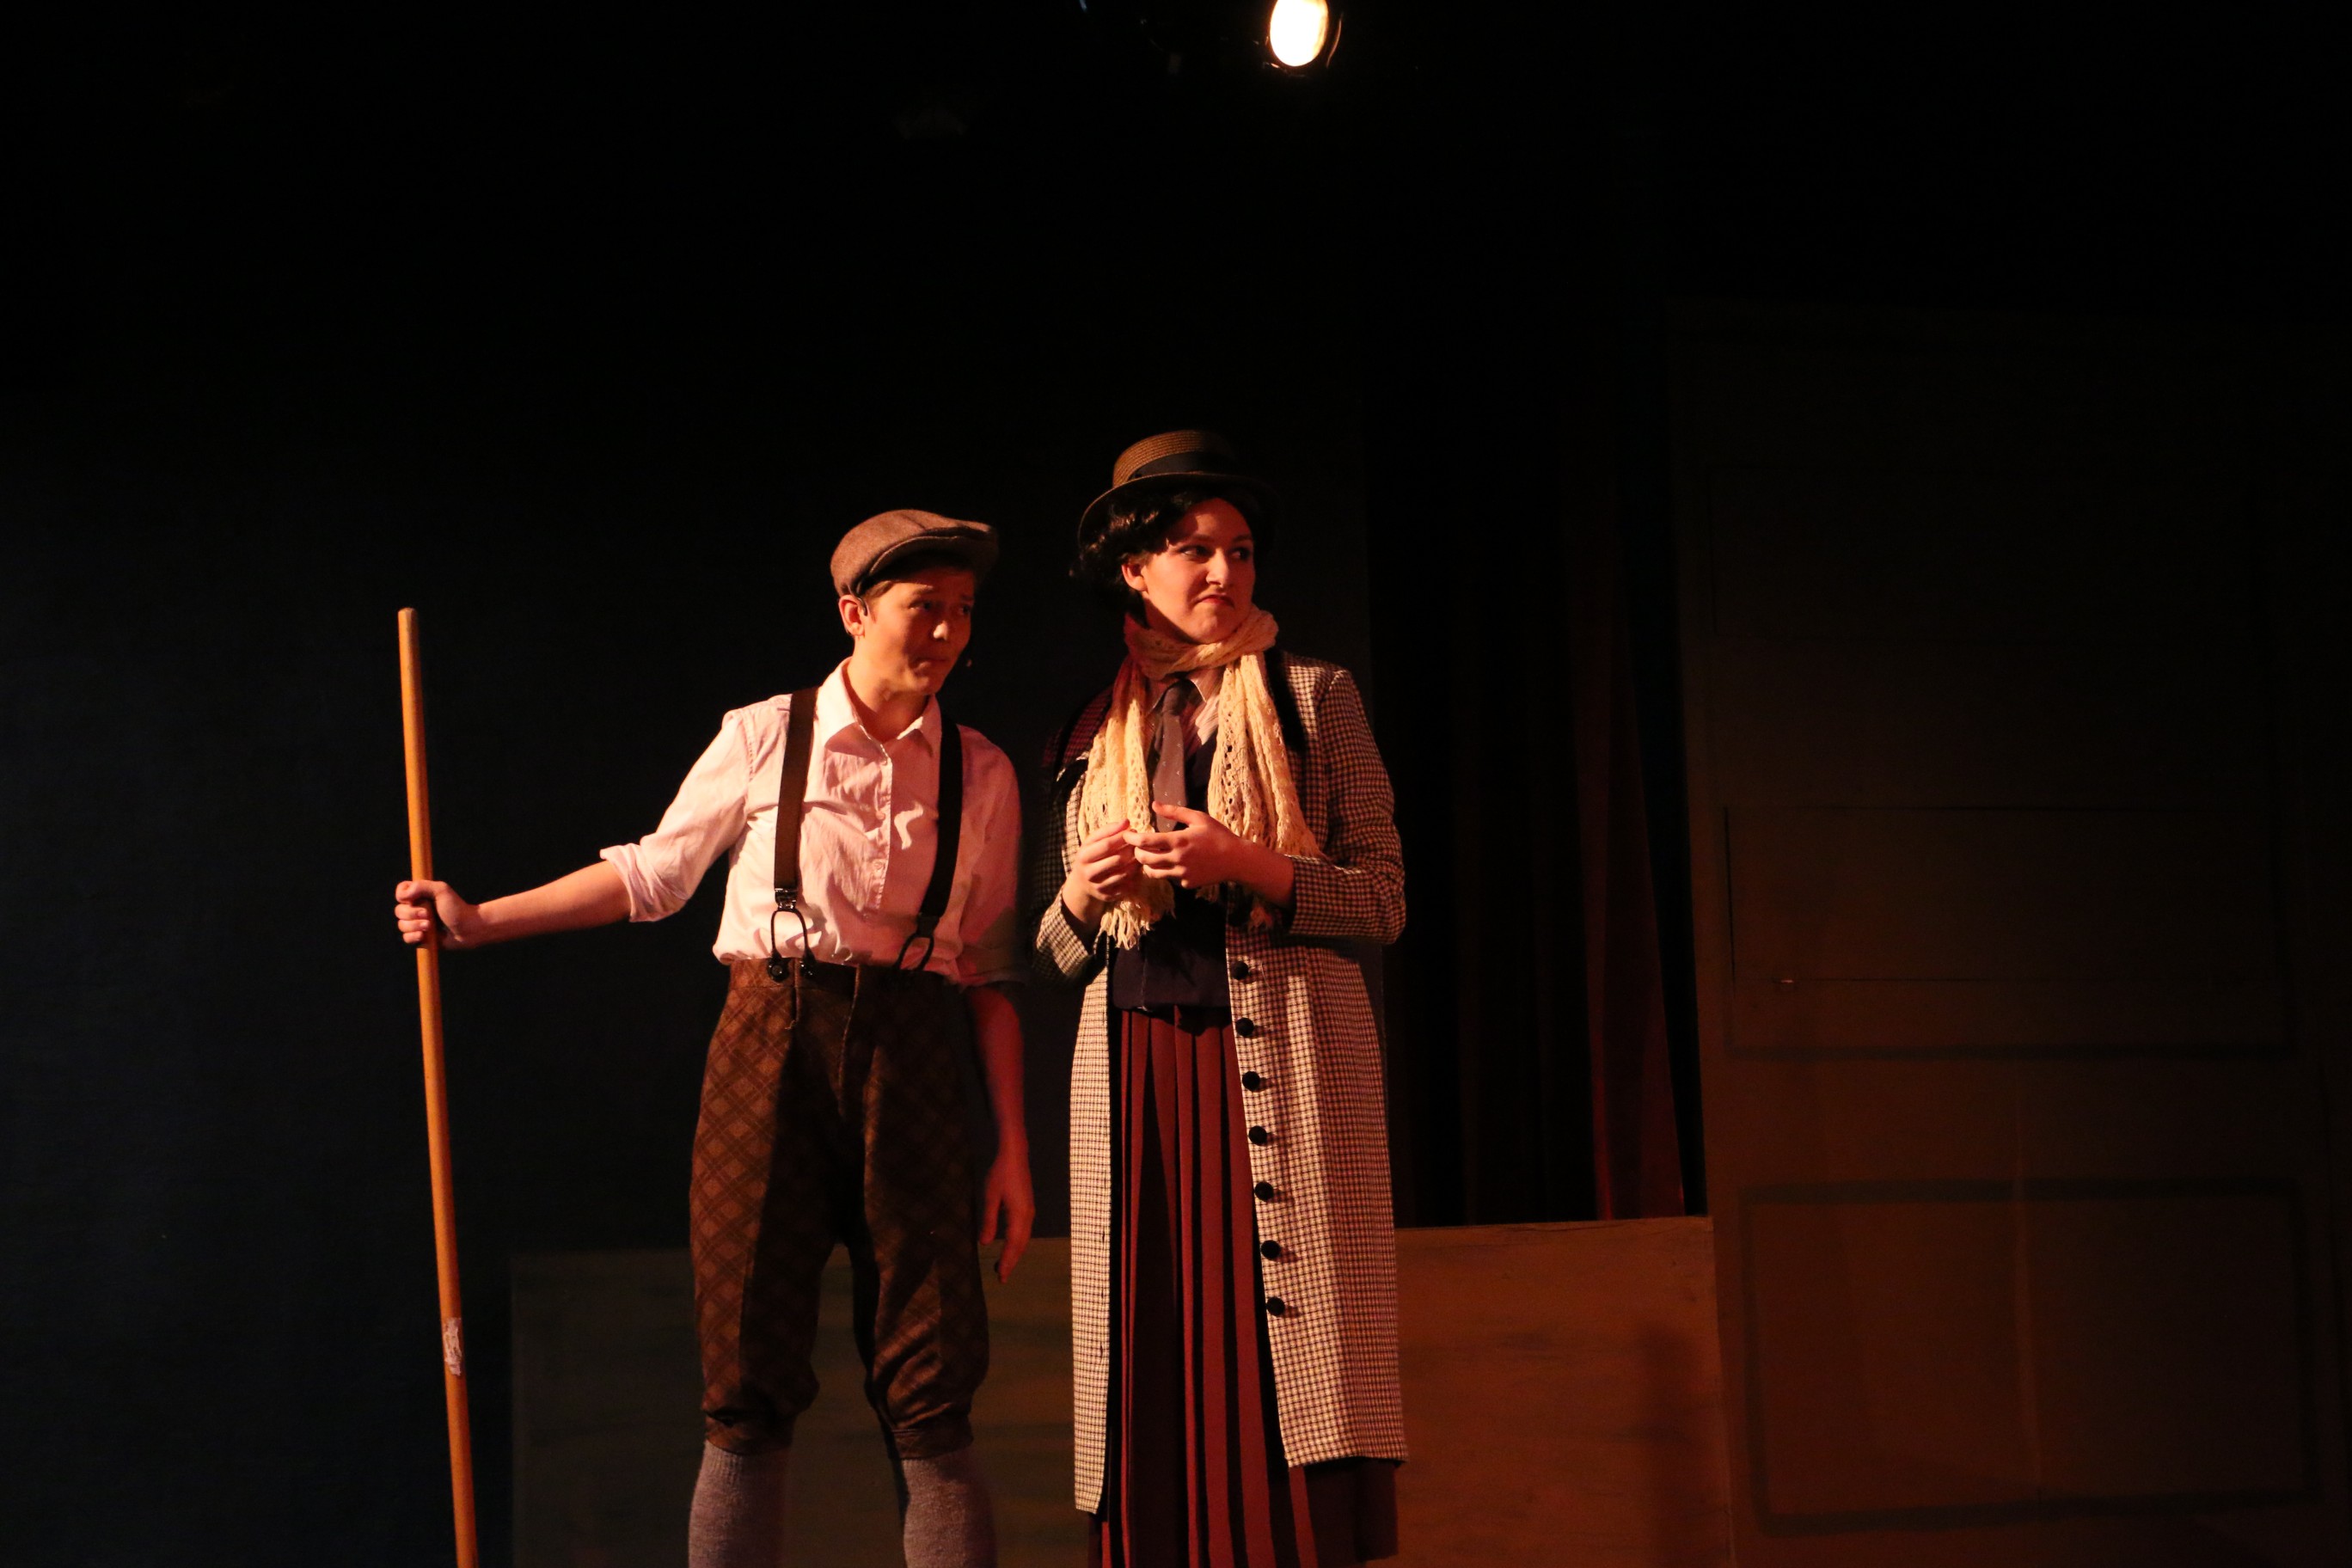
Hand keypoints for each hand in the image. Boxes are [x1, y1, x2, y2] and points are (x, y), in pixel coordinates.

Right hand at [394, 879, 480, 947]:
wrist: (468, 929)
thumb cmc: (457, 908)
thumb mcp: (441, 890)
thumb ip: (421, 886)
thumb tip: (403, 895)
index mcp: (420, 895)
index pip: (400, 892)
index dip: (402, 896)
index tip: (413, 899)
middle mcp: (416, 908)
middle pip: (399, 911)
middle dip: (412, 914)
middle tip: (429, 915)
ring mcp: (417, 923)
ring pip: (402, 925)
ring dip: (414, 926)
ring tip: (430, 926)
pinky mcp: (420, 937)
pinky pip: (406, 938)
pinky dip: (413, 937)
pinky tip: (423, 936)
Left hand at [978, 1140, 1034, 1282]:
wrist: (1015, 1155)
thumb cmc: (1000, 1174)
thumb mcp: (990, 1197)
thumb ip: (989, 1221)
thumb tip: (986, 1243)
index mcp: (1019, 1215)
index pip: (1013, 1245)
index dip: (1007, 1262)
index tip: (1001, 1277)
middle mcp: (1028, 1216)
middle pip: (1021, 1245)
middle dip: (1012, 1262)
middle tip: (1002, 1278)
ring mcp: (1029, 1211)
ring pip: (1024, 1239)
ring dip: (1015, 1253)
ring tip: (1005, 1265)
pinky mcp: (1027, 1207)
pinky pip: (1024, 1231)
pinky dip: (1018, 1243)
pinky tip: (1011, 1245)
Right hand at [1060, 817, 1140, 926]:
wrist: (1082, 883)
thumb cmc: (1091, 856)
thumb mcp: (1093, 842)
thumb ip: (1108, 830)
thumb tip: (1126, 821)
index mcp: (1084, 856)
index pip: (1107, 845)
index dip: (1122, 837)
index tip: (1132, 831)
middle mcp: (1089, 873)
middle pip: (1117, 860)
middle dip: (1131, 850)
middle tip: (1139, 844)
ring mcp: (1098, 887)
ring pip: (1124, 873)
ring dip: (1136, 863)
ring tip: (1139, 854)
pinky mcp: (1108, 896)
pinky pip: (1127, 885)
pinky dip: (1134, 876)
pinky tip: (1136, 869)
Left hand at [1127, 804, 1261, 891]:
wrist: (1236, 860)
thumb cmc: (1218, 835)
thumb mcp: (1198, 818)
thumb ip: (1174, 811)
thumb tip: (1154, 804)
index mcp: (1179, 841)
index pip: (1146, 841)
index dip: (1132, 838)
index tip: (1127, 834)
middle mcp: (1178, 859)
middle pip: (1145, 859)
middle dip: (1136, 852)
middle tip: (1137, 846)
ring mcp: (1182, 874)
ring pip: (1154, 873)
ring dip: (1148, 865)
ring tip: (1150, 857)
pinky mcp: (1187, 883)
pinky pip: (1171, 878)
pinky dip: (1168, 871)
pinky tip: (1174, 864)